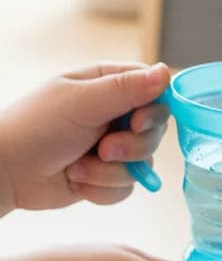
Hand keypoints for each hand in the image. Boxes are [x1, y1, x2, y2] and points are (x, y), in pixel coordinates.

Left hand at [0, 62, 170, 214]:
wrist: (4, 172)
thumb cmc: (35, 127)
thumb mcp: (81, 101)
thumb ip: (127, 88)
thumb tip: (166, 72)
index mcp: (109, 85)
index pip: (155, 91)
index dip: (154, 110)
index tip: (138, 123)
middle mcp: (115, 114)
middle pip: (155, 130)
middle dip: (132, 146)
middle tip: (105, 148)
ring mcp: (112, 146)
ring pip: (143, 162)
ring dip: (112, 170)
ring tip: (79, 167)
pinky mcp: (106, 176)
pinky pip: (128, 186)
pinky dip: (103, 188)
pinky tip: (78, 180)